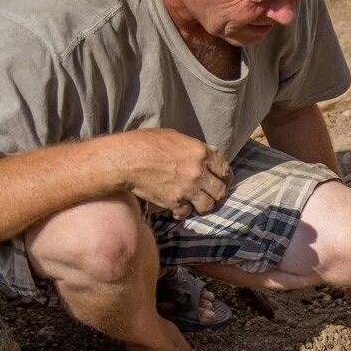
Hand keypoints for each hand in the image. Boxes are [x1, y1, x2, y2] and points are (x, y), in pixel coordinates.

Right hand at [115, 129, 231, 217]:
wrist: (125, 160)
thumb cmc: (146, 143)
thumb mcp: (174, 137)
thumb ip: (196, 146)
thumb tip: (212, 151)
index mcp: (200, 153)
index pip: (224, 170)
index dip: (225, 177)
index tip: (222, 181)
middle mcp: (198, 172)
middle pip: (220, 191)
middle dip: (217, 194)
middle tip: (211, 195)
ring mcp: (188, 189)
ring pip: (208, 206)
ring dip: (203, 206)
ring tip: (197, 204)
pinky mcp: (175, 202)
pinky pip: (187, 212)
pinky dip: (184, 212)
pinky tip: (180, 209)